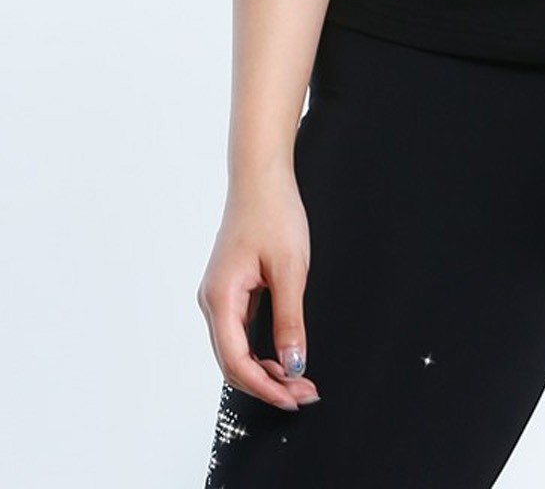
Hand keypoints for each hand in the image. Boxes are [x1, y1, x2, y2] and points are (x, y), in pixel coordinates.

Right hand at [196, 162, 321, 410]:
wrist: (261, 176)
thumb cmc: (273, 213)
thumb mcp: (290, 269)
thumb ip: (290, 321)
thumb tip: (293, 365)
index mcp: (221, 298)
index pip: (236, 362)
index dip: (265, 387)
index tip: (294, 398)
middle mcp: (212, 301)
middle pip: (232, 362)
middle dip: (267, 384)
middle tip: (303, 393)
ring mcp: (218, 295)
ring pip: (235, 350)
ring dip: (264, 369)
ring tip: (298, 378)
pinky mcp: (229, 289)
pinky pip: (239, 332)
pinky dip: (260, 349)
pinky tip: (282, 353)